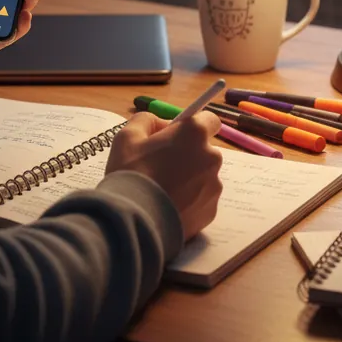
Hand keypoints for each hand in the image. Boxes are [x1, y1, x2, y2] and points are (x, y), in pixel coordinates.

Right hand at [105, 111, 222, 240]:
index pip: (209, 120)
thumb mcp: (127, 136)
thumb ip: (146, 121)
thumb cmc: (131, 172)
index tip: (176, 136)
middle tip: (162, 166)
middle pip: (205, 150)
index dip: (192, 127)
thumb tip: (161, 124)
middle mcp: (211, 157)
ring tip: (163, 191)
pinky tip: (169, 207)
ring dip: (190, 179)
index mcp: (195, 134)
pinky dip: (190, 201)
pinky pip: (202, 200)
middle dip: (189, 155)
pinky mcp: (211, 212)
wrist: (134, 221)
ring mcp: (214, 187)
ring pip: (204, 176)